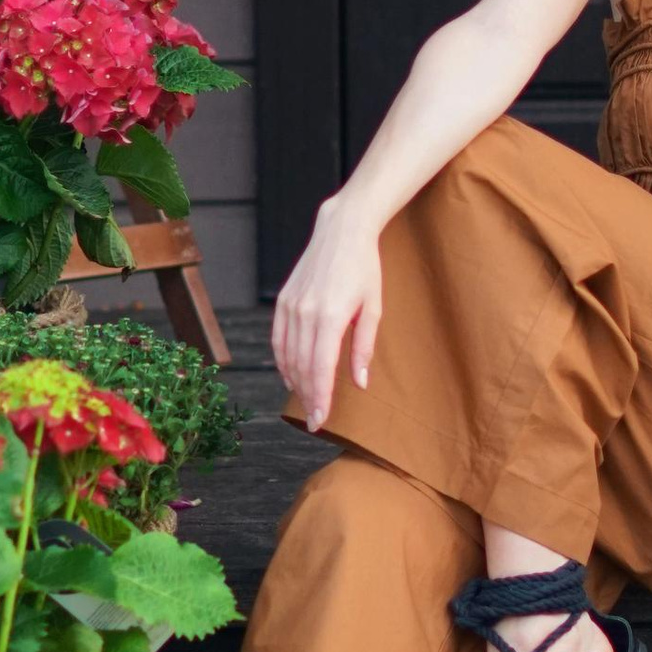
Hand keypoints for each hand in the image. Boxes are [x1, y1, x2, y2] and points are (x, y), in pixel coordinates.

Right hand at [270, 202, 384, 426]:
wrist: (341, 230)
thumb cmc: (364, 268)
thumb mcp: (373, 308)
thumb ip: (364, 347)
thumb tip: (360, 383)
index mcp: (330, 316)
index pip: (320, 369)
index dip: (319, 398)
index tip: (320, 420)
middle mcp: (305, 313)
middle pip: (301, 367)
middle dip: (308, 396)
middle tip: (315, 419)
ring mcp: (290, 306)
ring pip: (286, 356)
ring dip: (295, 382)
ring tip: (306, 399)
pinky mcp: (283, 300)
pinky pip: (278, 339)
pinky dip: (282, 361)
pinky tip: (291, 375)